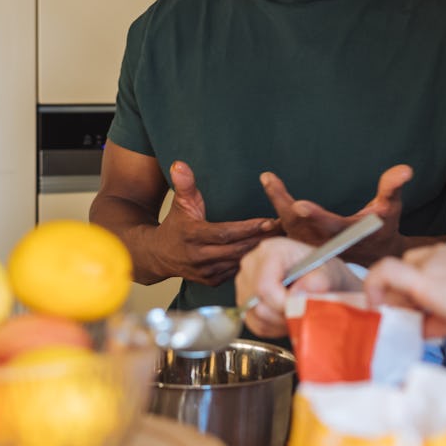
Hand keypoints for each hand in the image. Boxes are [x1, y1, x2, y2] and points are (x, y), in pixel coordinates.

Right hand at [152, 161, 279, 285]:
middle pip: (237, 249)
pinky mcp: (212, 281)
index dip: (248, 228)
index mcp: (193, 236)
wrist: (159, 256)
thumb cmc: (175, 225)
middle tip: (287, 228)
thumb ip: (183, 185)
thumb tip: (179, 164)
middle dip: (263, 239)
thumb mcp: (179, 203)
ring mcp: (206, 272)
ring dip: (262, 251)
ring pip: (240, 261)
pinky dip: (254, 262)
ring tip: (284, 240)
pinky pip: (237, 271)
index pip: (225, 233)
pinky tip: (270, 254)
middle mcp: (199, 257)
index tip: (270, 221)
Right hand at [236, 238, 361, 337]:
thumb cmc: (323, 271)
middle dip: (282, 315)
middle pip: (256, 303)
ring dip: (278, 322)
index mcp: (271, 251)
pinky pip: (254, 324)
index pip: (264, 286)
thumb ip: (318, 282)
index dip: (282, 305)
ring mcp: (244, 282)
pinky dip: (272, 327)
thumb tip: (298, 296)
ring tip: (296, 312)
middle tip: (302, 313)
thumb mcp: (330, 273)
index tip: (300, 311)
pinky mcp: (243, 300)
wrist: (319, 275)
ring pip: (254, 316)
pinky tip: (286, 316)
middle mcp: (252, 263)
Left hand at [260, 164, 412, 262]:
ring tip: (269, 180)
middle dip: (284, 204)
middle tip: (271, 182)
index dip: (314, 216)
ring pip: (289, 228)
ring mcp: (313, 246)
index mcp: (345, 235)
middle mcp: (325, 243)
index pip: (328, 226)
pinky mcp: (305, 245)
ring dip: (278, 204)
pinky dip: (278, 211)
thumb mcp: (391, 209)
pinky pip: (287, 230)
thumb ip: (392, 189)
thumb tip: (405, 170)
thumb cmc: (382, 229)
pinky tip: (272, 187)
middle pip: (300, 225)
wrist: (373, 256)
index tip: (299, 205)